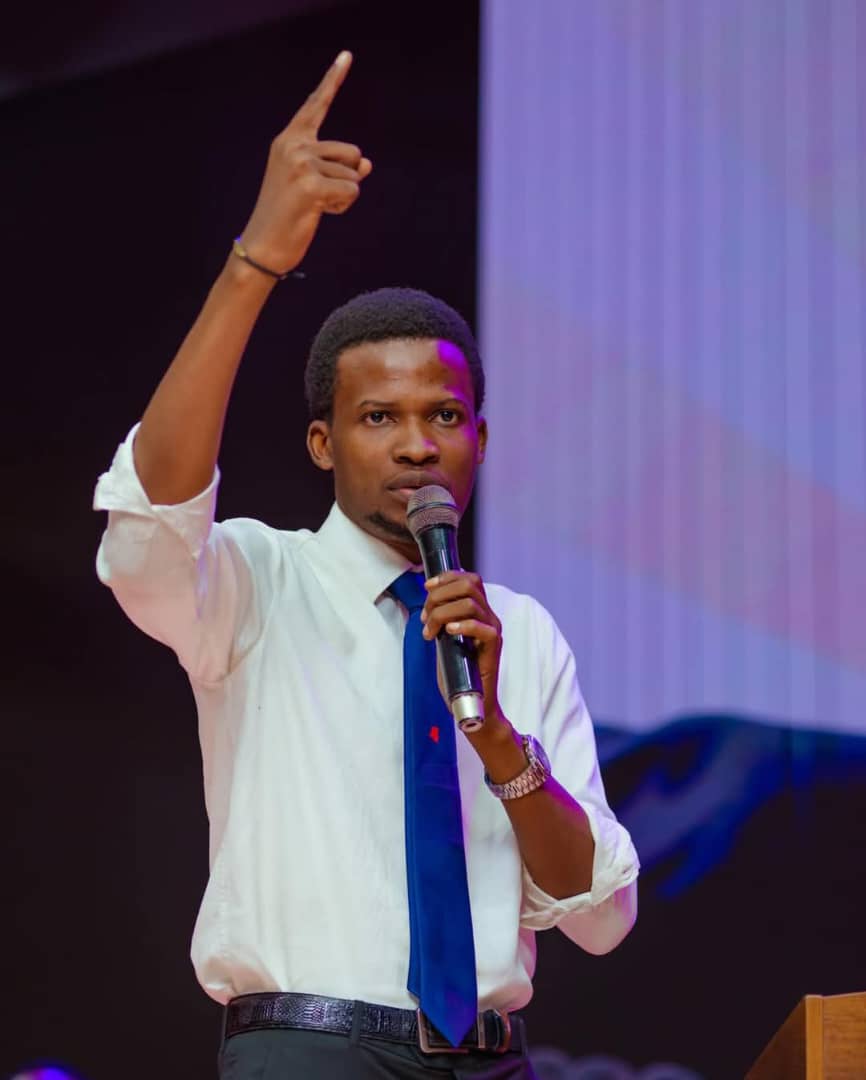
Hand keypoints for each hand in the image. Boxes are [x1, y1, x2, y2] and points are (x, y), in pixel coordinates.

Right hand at [239, 51, 371, 273]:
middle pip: (352, 152)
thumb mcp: (315, 186)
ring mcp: (301, 163)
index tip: (347, 55)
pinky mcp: (310, 185)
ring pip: (354, 174)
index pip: (315, 105)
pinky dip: (343, 206)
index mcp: (289, 140)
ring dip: (344, 195)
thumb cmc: (288, 217)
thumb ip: (339, 169)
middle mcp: (293, 145)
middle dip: (347, 178)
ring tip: (315, 205)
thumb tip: (368, 164)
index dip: (333, 79)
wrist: (263, 247)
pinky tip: (320, 212)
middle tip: (318, 197)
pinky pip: (352, 190)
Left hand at [421, 570, 503, 722]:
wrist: (474, 700)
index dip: (447, 577)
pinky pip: (482, 627)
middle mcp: (489, 616)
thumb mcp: (445, 638)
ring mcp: (493, 629)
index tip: (427, 587)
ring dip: (442, 613)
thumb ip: (442, 619)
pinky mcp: (494, 646)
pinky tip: (448, 632)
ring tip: (430, 631)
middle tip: (425, 616)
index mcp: (479, 610)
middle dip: (440, 595)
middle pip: (469, 585)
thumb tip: (428, 601)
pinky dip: (462, 625)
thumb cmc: (458, 671)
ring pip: (470, 603)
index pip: (469, 578)